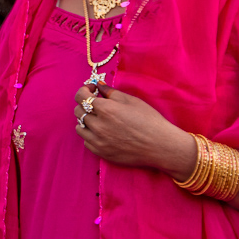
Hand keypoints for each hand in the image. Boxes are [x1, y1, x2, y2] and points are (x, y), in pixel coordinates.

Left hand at [73, 83, 195, 177]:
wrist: (160, 146)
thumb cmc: (149, 121)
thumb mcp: (132, 101)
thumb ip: (111, 92)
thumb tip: (98, 86)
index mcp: (106, 109)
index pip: (80, 96)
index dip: (84, 90)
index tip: (92, 90)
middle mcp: (98, 125)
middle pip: (78, 111)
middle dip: (84, 104)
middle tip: (97, 104)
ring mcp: (98, 141)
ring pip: (79, 127)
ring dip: (86, 121)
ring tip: (99, 119)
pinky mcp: (101, 152)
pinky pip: (86, 142)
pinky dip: (91, 135)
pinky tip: (103, 133)